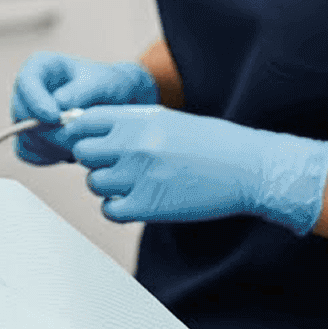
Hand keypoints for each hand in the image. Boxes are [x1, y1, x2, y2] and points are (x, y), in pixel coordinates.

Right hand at [10, 52, 157, 165]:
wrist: (115, 103)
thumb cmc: (108, 85)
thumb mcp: (101, 82)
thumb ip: (80, 91)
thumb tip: (58, 104)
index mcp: (39, 67)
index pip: (25, 83)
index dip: (36, 102)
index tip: (54, 117)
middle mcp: (27, 91)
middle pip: (21, 114)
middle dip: (48, 129)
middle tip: (77, 134)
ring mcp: (26, 115)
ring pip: (25, 136)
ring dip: (52, 145)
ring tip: (81, 141)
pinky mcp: (30, 137)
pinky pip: (28, 153)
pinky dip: (49, 156)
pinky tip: (71, 152)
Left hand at [58, 105, 327, 235]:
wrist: (246, 168)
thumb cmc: (207, 142)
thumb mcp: (163, 118)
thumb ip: (125, 122)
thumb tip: (83, 124)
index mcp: (135, 119)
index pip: (82, 122)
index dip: (82, 133)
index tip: (93, 142)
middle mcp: (132, 145)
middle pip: (82, 153)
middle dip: (95, 159)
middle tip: (115, 163)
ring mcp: (138, 176)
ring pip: (94, 183)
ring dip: (108, 185)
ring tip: (133, 182)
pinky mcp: (148, 206)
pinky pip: (110, 210)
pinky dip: (118, 208)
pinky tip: (137, 201)